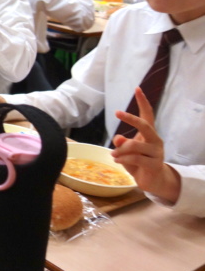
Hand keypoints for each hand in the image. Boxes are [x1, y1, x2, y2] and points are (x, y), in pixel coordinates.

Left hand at [111, 88, 181, 202]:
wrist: (151, 181)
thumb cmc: (137, 162)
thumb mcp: (126, 151)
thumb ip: (122, 143)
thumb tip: (119, 138)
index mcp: (148, 134)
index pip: (148, 115)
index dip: (143, 102)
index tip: (137, 89)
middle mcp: (155, 140)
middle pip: (145, 125)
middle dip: (131, 118)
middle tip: (117, 112)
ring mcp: (156, 152)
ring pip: (135, 145)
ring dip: (121, 150)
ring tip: (113, 155)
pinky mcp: (154, 164)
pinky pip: (135, 158)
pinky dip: (123, 159)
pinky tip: (116, 160)